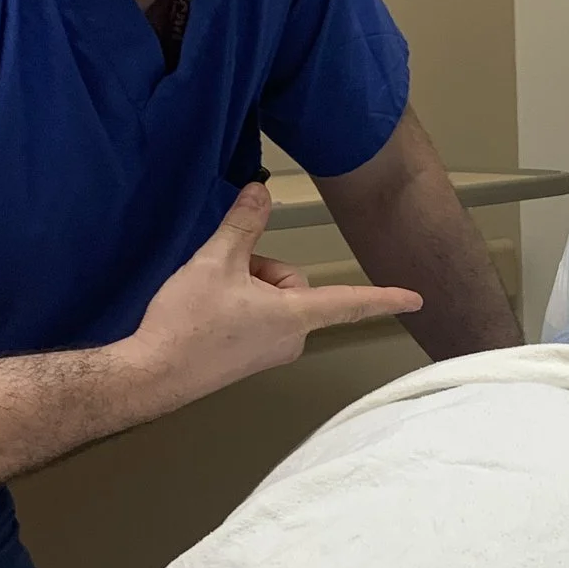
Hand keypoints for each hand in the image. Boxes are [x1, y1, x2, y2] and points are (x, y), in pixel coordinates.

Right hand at [130, 184, 420, 409]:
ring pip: (271, 300)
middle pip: (292, 285)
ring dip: (244, 289)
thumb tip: (260, 193)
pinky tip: (207, 314)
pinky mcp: (249, 360)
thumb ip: (243, 224)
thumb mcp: (216, 262)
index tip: (416, 299)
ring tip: (211, 301)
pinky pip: (256, 319)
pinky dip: (235, 307)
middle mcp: (290, 339)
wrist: (151, 374)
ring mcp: (270, 352)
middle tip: (224, 280)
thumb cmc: (187, 324)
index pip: (351, 302)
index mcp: (294, 316)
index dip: (386, 296)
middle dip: (259, 272)